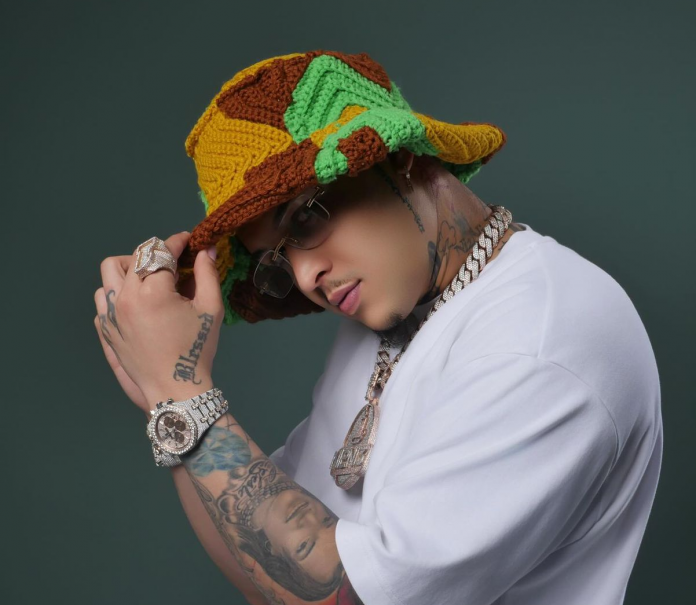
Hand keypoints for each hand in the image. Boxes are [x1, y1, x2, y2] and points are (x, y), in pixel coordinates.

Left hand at [94, 232, 222, 414]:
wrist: (174, 390)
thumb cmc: (196, 349)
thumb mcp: (210, 309)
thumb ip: (207, 274)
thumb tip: (206, 249)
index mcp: (153, 292)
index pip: (162, 252)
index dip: (177, 242)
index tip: (187, 240)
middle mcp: (125, 298)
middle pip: (133, 256)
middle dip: (155, 253)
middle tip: (173, 263)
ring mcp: (110, 314)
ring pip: (109, 273)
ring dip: (129, 269)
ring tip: (149, 280)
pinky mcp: (104, 328)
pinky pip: (103, 298)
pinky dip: (117, 292)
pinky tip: (137, 302)